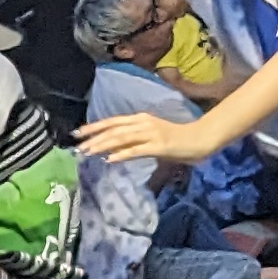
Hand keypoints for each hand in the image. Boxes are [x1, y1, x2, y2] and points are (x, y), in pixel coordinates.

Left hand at [77, 111, 197, 168]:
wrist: (199, 139)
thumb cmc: (176, 140)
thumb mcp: (149, 139)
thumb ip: (131, 143)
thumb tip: (110, 150)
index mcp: (140, 119)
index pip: (112, 122)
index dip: (94, 127)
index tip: (78, 133)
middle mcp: (143, 123)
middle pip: (113, 129)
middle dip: (93, 138)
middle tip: (77, 147)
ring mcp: (151, 133)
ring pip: (121, 138)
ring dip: (103, 145)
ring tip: (88, 152)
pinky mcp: (158, 146)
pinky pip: (136, 150)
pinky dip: (121, 154)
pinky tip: (110, 159)